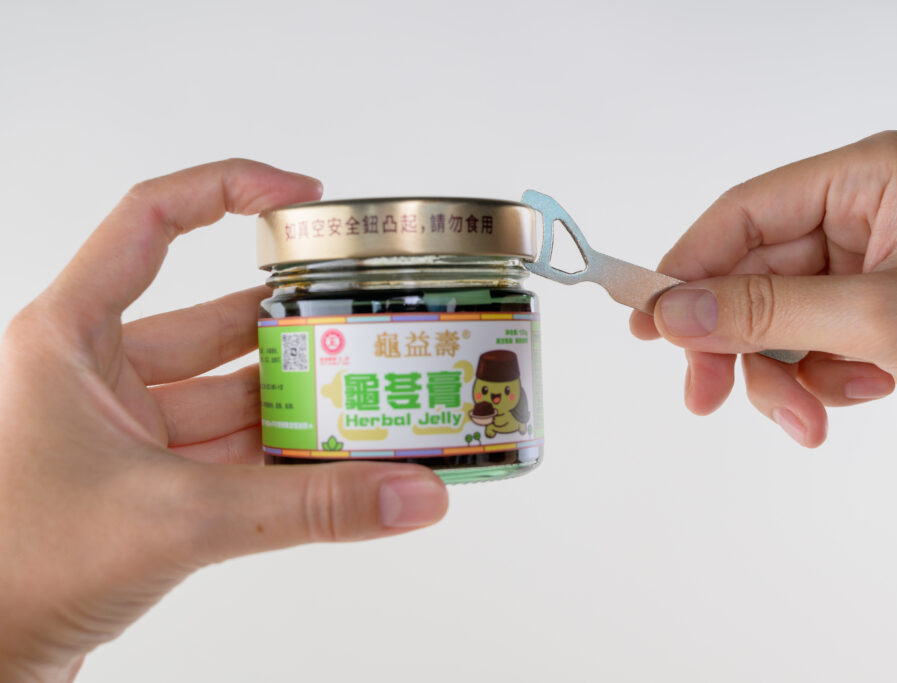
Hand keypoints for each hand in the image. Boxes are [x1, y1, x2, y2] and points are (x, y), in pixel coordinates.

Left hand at [0, 160, 448, 681]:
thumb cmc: (12, 571)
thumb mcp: (174, 517)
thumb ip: (306, 506)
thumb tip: (409, 492)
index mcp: (71, 339)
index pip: (150, 221)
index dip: (229, 191)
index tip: (303, 201)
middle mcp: (98, 375)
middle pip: (216, 320)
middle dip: (297, 325)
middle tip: (370, 323)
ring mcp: (127, 431)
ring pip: (233, 394)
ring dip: (301, 400)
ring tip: (375, 395)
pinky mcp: (150, 483)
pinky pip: (233, 451)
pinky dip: (286, 457)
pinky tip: (341, 461)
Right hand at [631, 131, 896, 450]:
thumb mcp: (878, 315)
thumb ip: (766, 311)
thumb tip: (672, 311)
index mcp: (864, 180)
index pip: (744, 215)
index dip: (689, 267)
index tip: (649, 323)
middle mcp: (856, 218)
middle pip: (749, 276)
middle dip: (735, 342)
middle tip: (701, 394)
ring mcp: (859, 272)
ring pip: (772, 323)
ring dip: (778, 376)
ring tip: (805, 419)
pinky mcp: (866, 320)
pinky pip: (804, 350)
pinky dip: (815, 385)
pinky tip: (861, 396)